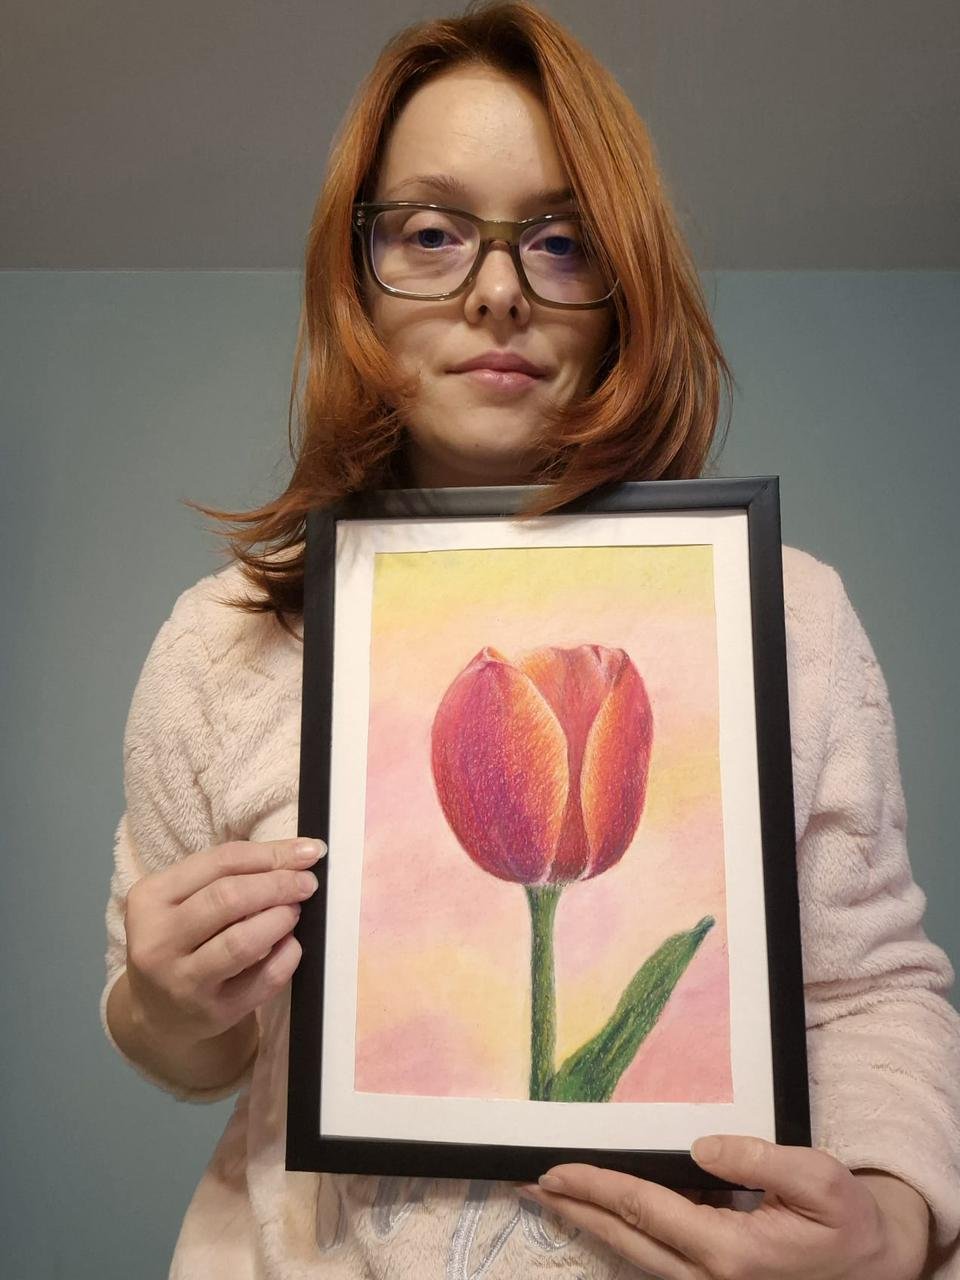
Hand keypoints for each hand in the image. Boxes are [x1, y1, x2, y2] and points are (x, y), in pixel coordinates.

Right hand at [123, 837, 324, 1049]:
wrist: (154, 1013)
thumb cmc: (177, 940)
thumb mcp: (181, 900)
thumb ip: (227, 874)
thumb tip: (297, 853)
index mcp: (150, 898)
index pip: (220, 862)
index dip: (270, 854)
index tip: (307, 851)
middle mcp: (159, 941)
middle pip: (229, 898)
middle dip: (278, 884)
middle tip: (306, 883)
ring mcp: (184, 981)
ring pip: (242, 941)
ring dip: (280, 919)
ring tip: (294, 911)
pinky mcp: (213, 1012)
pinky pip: (263, 980)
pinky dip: (287, 956)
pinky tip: (291, 945)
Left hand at [518, 1135, 928, 1279]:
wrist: (875, 1270)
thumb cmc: (848, 1224)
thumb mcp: (818, 1179)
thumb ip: (758, 1159)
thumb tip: (699, 1146)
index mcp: (730, 1252)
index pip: (643, 1209)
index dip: (594, 1188)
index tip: (554, 1171)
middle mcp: (710, 1279)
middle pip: (624, 1238)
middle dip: (574, 1210)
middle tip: (531, 1185)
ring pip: (633, 1254)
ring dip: (591, 1224)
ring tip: (554, 1197)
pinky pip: (654, 1260)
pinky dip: (623, 1234)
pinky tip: (606, 1215)